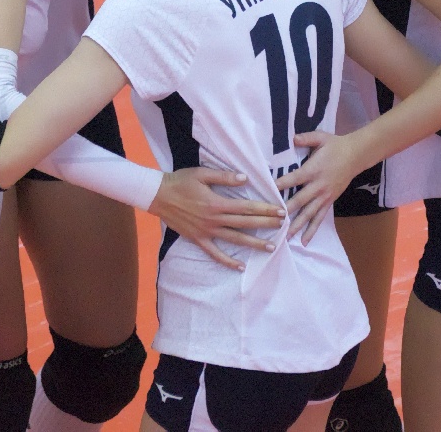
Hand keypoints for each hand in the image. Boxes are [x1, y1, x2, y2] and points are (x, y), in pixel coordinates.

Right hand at [147, 168, 283, 269]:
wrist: (157, 195)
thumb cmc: (180, 181)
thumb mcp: (202, 174)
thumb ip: (224, 177)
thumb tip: (245, 179)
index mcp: (216, 203)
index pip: (246, 208)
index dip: (265, 209)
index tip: (280, 211)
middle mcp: (214, 219)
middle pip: (245, 223)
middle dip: (265, 224)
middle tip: (283, 226)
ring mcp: (206, 232)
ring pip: (234, 239)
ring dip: (254, 244)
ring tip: (271, 247)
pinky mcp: (198, 239)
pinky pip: (215, 253)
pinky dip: (227, 261)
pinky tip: (240, 266)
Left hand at [277, 132, 362, 243]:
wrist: (356, 155)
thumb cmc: (335, 145)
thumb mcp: (320, 137)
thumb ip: (305, 138)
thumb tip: (292, 138)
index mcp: (313, 170)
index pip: (293, 179)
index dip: (281, 185)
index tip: (268, 192)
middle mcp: (318, 186)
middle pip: (299, 201)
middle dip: (286, 212)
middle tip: (273, 222)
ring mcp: (324, 196)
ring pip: (309, 214)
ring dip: (296, 226)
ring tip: (285, 237)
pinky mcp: (329, 202)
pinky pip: (319, 218)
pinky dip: (312, 230)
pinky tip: (304, 241)